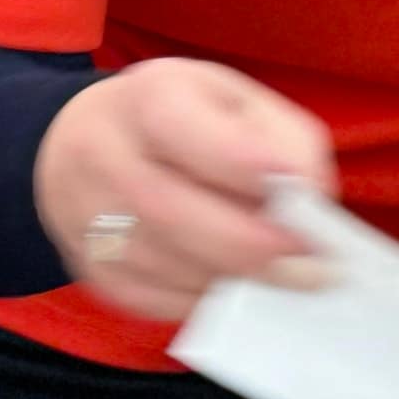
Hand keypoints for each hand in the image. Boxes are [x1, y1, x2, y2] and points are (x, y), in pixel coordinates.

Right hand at [34, 59, 337, 322]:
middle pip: (174, 213)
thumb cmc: (187, 121)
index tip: (303, 198)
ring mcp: (88, 218)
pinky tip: (236, 284)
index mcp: (149, 97)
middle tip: (315, 267)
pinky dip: (209, 300)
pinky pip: (158, 301)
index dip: (248, 168)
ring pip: (170, 266)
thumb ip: (286, 142)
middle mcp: (104, 155)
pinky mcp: (94, 271)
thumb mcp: (240, 102)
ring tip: (287, 276)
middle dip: (256, 247)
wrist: (84, 145)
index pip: (187, 132)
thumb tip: (311, 199)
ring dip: (239, 279)